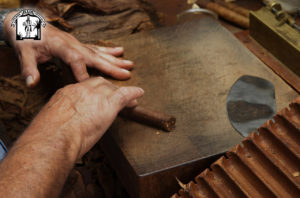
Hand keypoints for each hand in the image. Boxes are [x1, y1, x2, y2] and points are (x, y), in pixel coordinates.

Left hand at [3, 11, 132, 87]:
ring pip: (100, 53)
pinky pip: (97, 49)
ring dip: (116, 60)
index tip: (90, 86)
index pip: (75, 60)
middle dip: (111, 67)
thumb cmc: (27, 39)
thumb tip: (31, 83)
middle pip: (95, 57)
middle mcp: (74, 45)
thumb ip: (28, 68)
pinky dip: (109, 51)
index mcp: (61, 46)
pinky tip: (120, 52)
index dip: (82, 73)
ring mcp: (78, 44)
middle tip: (127, 74)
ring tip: (130, 64)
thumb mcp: (23, 53)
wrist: (29, 24)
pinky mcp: (80, 45)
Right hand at [28, 77, 143, 157]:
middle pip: (99, 83)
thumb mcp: (52, 123)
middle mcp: (82, 90)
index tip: (97, 97)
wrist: (55, 138)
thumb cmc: (49, 137)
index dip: (93, 91)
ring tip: (130, 98)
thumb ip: (61, 120)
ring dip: (121, 93)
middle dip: (108, 88)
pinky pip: (125, 94)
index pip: (84, 88)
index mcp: (67, 94)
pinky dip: (134, 93)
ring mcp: (96, 95)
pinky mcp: (109, 104)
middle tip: (114, 94)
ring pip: (112, 89)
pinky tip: (139, 93)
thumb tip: (66, 128)